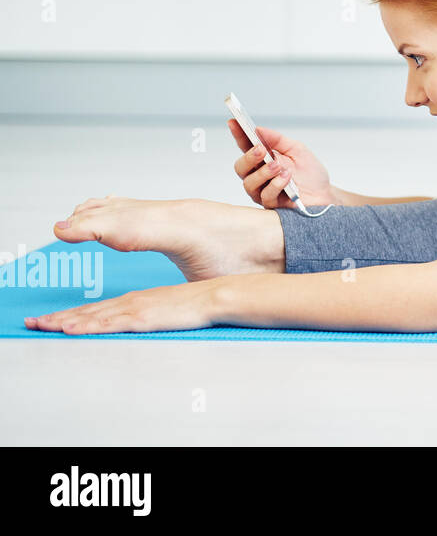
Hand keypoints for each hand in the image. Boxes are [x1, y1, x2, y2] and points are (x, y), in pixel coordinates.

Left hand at [24, 279, 221, 334]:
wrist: (216, 296)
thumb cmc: (198, 304)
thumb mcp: (170, 308)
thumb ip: (154, 313)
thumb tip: (146, 321)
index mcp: (136, 301)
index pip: (97, 309)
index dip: (71, 314)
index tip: (51, 318)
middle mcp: (130, 303)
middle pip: (87, 312)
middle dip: (57, 317)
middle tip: (33, 322)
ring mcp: (134, 310)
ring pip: (91, 317)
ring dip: (63, 321)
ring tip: (41, 325)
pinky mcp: (141, 318)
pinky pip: (107, 324)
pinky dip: (86, 325)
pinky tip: (70, 328)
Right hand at [229, 120, 332, 209]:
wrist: (325, 193)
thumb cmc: (310, 173)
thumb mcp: (297, 150)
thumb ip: (278, 140)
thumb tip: (258, 129)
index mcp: (263, 159)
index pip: (245, 146)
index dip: (238, 134)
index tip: (233, 122)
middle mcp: (258, 175)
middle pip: (241, 167)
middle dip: (249, 157)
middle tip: (261, 149)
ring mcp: (262, 191)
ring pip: (249, 183)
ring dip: (264, 172)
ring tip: (278, 165)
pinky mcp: (271, 204)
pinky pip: (266, 195)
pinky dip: (276, 184)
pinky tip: (287, 177)